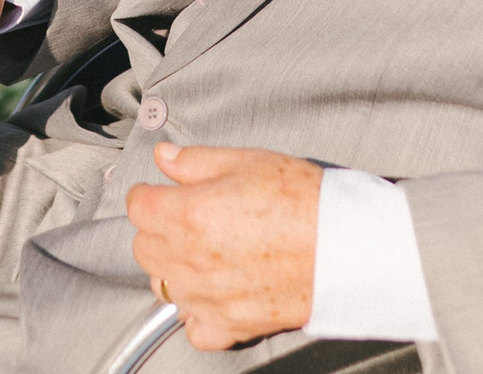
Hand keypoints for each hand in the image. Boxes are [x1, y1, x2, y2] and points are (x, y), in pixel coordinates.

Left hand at [127, 144, 323, 351]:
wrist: (346, 247)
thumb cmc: (304, 202)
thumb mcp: (247, 161)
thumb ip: (195, 161)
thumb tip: (164, 157)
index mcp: (188, 215)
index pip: (137, 205)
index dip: (149, 193)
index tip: (160, 192)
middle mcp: (190, 260)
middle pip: (144, 247)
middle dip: (159, 229)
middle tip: (188, 217)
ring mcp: (207, 298)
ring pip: (162, 286)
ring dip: (173, 268)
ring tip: (204, 252)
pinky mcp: (229, 325)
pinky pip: (192, 326)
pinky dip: (196, 312)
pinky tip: (214, 291)